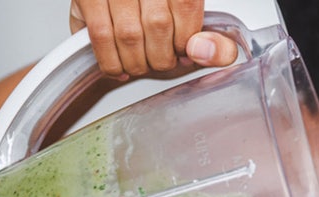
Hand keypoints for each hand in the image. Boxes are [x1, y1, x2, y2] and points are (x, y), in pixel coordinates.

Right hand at [70, 0, 237, 77]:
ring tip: (141, 64)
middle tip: (160, 60)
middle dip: (161, 57)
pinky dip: (112, 62)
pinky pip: (101, 37)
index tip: (182, 52)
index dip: (186, 41)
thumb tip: (203, 52)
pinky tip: (120, 68)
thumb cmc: (157, 14)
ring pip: (129, 35)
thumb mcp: (194, 24)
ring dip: (137, 62)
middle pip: (158, 25)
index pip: (187, 7)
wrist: (120, 2)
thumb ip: (218, 43)